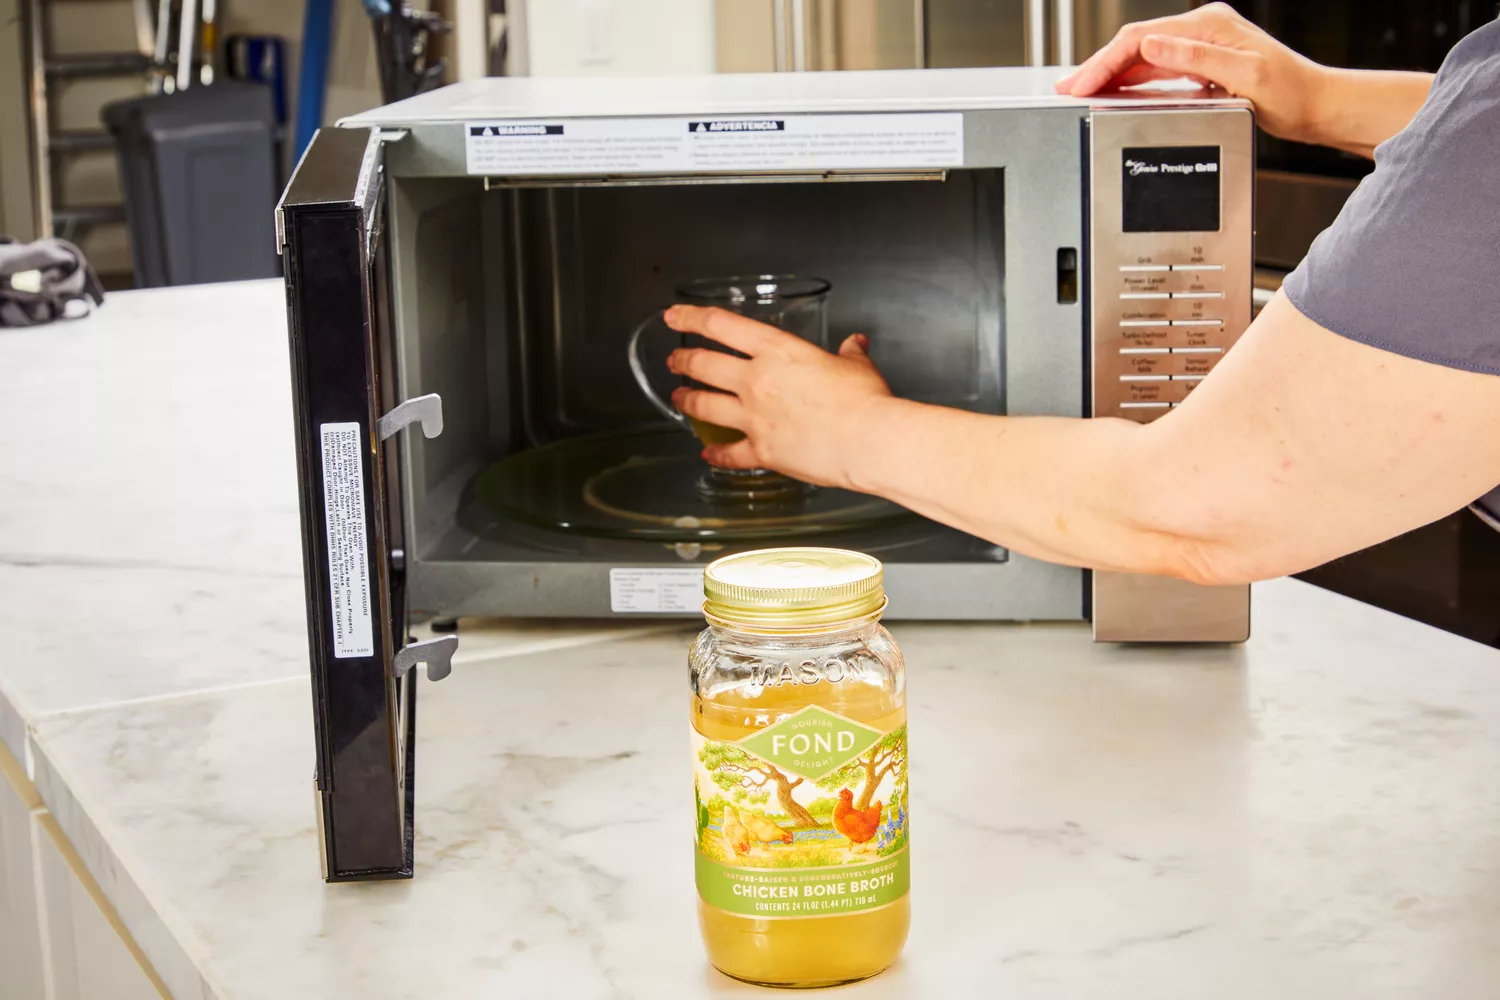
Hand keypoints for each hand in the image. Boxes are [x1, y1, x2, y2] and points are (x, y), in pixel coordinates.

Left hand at [663, 305, 891, 488]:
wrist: (868, 440)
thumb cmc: (865, 401)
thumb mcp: (857, 366)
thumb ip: (850, 353)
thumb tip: (855, 344)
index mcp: (777, 351)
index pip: (721, 325)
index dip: (691, 318)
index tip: (674, 316)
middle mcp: (757, 381)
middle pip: (703, 365)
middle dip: (683, 361)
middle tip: (675, 361)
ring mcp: (754, 418)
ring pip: (704, 407)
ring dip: (687, 401)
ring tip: (679, 398)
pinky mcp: (761, 451)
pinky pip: (728, 454)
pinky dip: (716, 455)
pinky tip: (708, 454)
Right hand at [1055, 2, 1327, 144]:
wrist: (1317, 107)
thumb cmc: (1291, 95)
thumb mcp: (1245, 75)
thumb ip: (1197, 57)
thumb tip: (1154, 43)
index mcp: (1209, 26)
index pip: (1141, 38)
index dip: (1105, 62)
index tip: (1081, 84)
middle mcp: (1204, 29)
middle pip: (1136, 44)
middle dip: (1098, 67)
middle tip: (1067, 87)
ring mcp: (1203, 45)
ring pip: (1142, 55)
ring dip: (1110, 73)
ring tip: (1081, 89)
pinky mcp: (1203, 63)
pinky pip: (1156, 67)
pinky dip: (1130, 78)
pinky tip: (1115, 89)